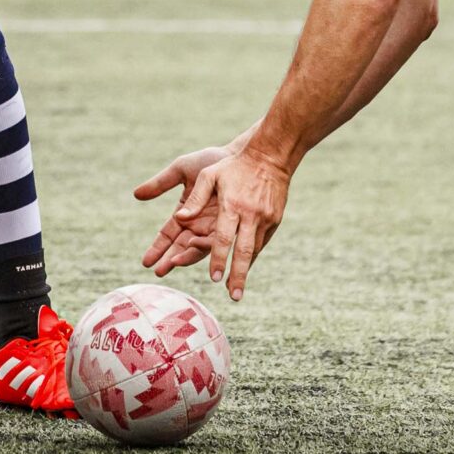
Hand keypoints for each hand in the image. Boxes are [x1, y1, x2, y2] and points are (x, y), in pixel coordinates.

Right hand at [133, 141, 239, 275]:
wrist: (236, 155)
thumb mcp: (180, 170)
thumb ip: (160, 183)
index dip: (157, 249)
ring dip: (185, 257)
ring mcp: (214, 226)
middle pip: (180, 247)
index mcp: (185, 213)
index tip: (146, 261)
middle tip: (158, 271)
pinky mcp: (230, 225)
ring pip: (198, 248)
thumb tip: (136, 194)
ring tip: (174, 262)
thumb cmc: (208, 160)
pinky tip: (193, 247)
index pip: (167, 236)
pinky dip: (205, 246)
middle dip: (169, 260)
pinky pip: (216, 240)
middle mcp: (198, 224)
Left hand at [161, 147, 291, 301]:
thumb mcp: (209, 175)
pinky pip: (262, 243)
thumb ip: (195, 198)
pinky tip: (246, 270)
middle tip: (233, 296)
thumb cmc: (233, 166)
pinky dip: (253, 257)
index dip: (219, 258)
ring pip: (254, 250)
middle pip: (244, 250)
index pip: (224, 237)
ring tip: (237, 292)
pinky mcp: (275, 220)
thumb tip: (178, 219)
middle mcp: (250, 214)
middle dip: (238, 275)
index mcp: (231, 205)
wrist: (270, 157)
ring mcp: (265, 218)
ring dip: (246, 271)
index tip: (214, 278)